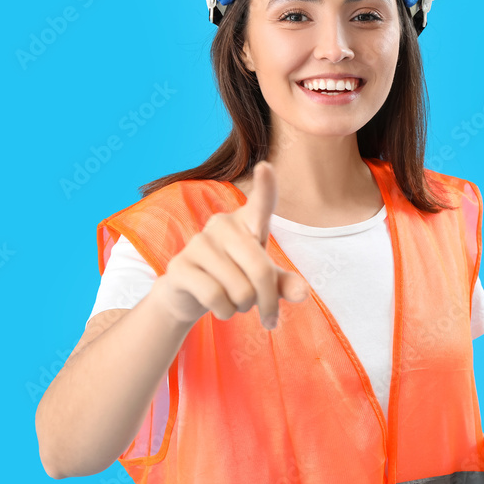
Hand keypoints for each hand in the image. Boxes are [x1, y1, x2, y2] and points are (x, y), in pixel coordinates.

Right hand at [154, 160, 309, 329]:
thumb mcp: (265, 281)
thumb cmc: (236, 278)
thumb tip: (302, 293)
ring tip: (237, 304)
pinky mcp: (180, 266)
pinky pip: (215, 297)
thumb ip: (285, 284)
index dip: (265, 186)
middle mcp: (222, 225)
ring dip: (244, 308)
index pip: (261, 203)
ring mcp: (198, 243)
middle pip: (260, 270)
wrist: (190, 294)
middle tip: (269, 317)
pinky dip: (225, 312)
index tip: (266, 167)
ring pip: (239, 289)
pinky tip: (221, 308)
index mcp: (247, 222)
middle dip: (268, 302)